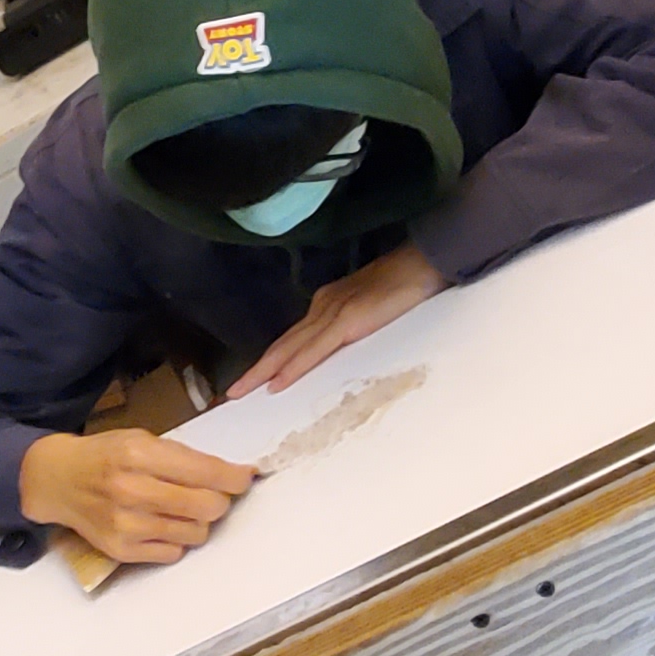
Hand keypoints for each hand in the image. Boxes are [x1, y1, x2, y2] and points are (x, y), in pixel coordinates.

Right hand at [17, 429, 255, 567]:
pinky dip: (175, 538)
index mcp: (139, 456)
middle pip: (208, 507)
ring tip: (179, 508)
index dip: (234, 478)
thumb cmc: (105, 456)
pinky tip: (159, 523)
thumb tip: (231, 475)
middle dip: (218, 500)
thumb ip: (183, 457)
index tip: (244, 478)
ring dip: (197, 521)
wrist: (57, 480)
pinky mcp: (122, 550)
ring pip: (196, 533)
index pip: (206, 473)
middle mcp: (133, 491)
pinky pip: (174, 552)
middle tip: (211, 494)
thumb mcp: (140, 440)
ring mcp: (126, 525)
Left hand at [231, 246, 448, 399]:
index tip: (252, 381)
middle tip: (230, 394)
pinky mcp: (348, 320)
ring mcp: (333, 312)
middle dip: (255, 371)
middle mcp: (322, 307)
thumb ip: (351, 329)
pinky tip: (278, 383)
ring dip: (263, 372)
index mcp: (326, 306)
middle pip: (282, 345)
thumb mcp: (369, 311)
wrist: (424, 262)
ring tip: (241, 392)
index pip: (292, 339)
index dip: (270, 361)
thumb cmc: (404, 286)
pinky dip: (294, 367)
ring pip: (290, 348)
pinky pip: (315, 350)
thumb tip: (338, 355)